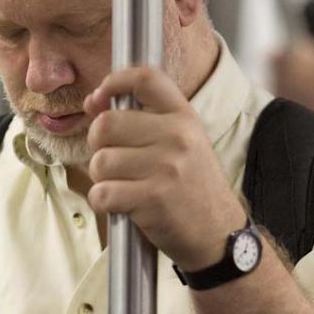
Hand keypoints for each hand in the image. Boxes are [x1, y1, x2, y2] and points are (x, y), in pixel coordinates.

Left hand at [83, 65, 246, 270]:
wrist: (219, 235)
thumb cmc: (191, 187)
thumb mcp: (183, 143)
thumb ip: (144, 119)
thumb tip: (93, 102)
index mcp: (184, 117)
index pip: (146, 78)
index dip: (113, 82)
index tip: (98, 101)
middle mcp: (177, 137)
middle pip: (106, 124)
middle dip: (98, 146)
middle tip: (115, 162)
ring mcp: (166, 167)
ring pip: (100, 161)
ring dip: (101, 178)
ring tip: (124, 186)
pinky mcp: (153, 198)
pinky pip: (102, 193)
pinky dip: (103, 202)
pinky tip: (122, 205)